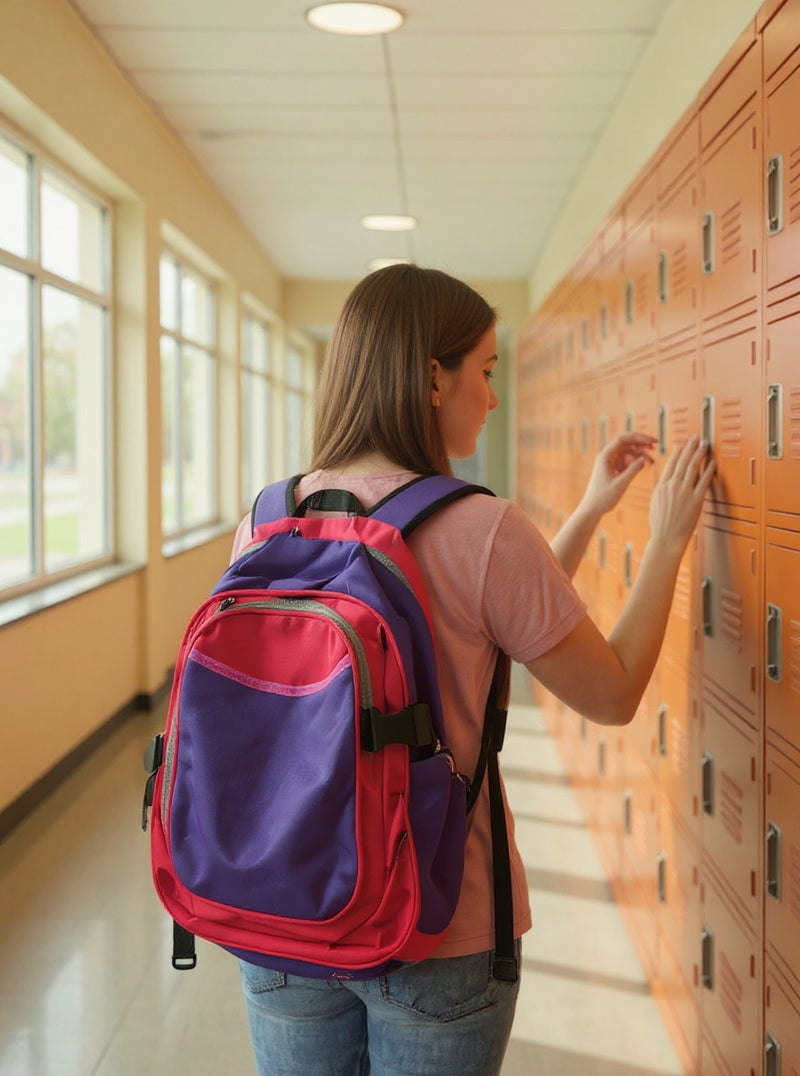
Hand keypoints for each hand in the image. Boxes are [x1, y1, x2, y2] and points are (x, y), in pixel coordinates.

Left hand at [580, 433, 656, 517]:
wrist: (591, 510)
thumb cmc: (603, 498)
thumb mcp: (621, 484)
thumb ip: (633, 470)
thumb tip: (643, 458)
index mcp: (605, 456)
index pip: (623, 439)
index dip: (639, 437)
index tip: (652, 441)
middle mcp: (606, 457)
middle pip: (626, 444)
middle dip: (641, 444)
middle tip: (656, 446)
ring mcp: (609, 463)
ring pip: (627, 452)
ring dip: (640, 454)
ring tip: (652, 462)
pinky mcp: (612, 470)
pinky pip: (626, 461)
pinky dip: (635, 462)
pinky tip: (645, 466)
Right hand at [649, 435, 715, 553]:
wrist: (666, 538)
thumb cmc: (661, 525)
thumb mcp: (655, 503)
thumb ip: (662, 490)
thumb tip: (667, 482)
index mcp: (662, 486)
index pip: (670, 463)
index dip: (677, 451)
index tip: (682, 444)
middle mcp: (672, 486)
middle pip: (682, 461)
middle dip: (690, 447)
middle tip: (696, 438)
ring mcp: (684, 492)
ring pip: (693, 467)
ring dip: (699, 453)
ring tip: (704, 445)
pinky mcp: (696, 500)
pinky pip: (704, 480)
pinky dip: (709, 469)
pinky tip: (713, 462)